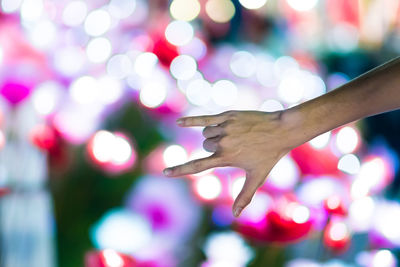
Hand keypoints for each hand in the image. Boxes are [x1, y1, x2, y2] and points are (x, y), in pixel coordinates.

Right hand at [163, 110, 301, 216]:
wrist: (281, 130)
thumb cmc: (269, 155)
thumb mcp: (257, 177)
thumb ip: (245, 196)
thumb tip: (236, 215)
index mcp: (226, 158)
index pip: (197, 166)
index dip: (179, 170)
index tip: (165, 172)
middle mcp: (222, 142)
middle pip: (205, 146)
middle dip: (213, 148)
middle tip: (235, 146)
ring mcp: (224, 128)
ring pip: (207, 133)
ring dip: (213, 136)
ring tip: (233, 135)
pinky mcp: (227, 116)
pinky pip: (205, 118)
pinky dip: (191, 121)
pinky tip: (180, 123)